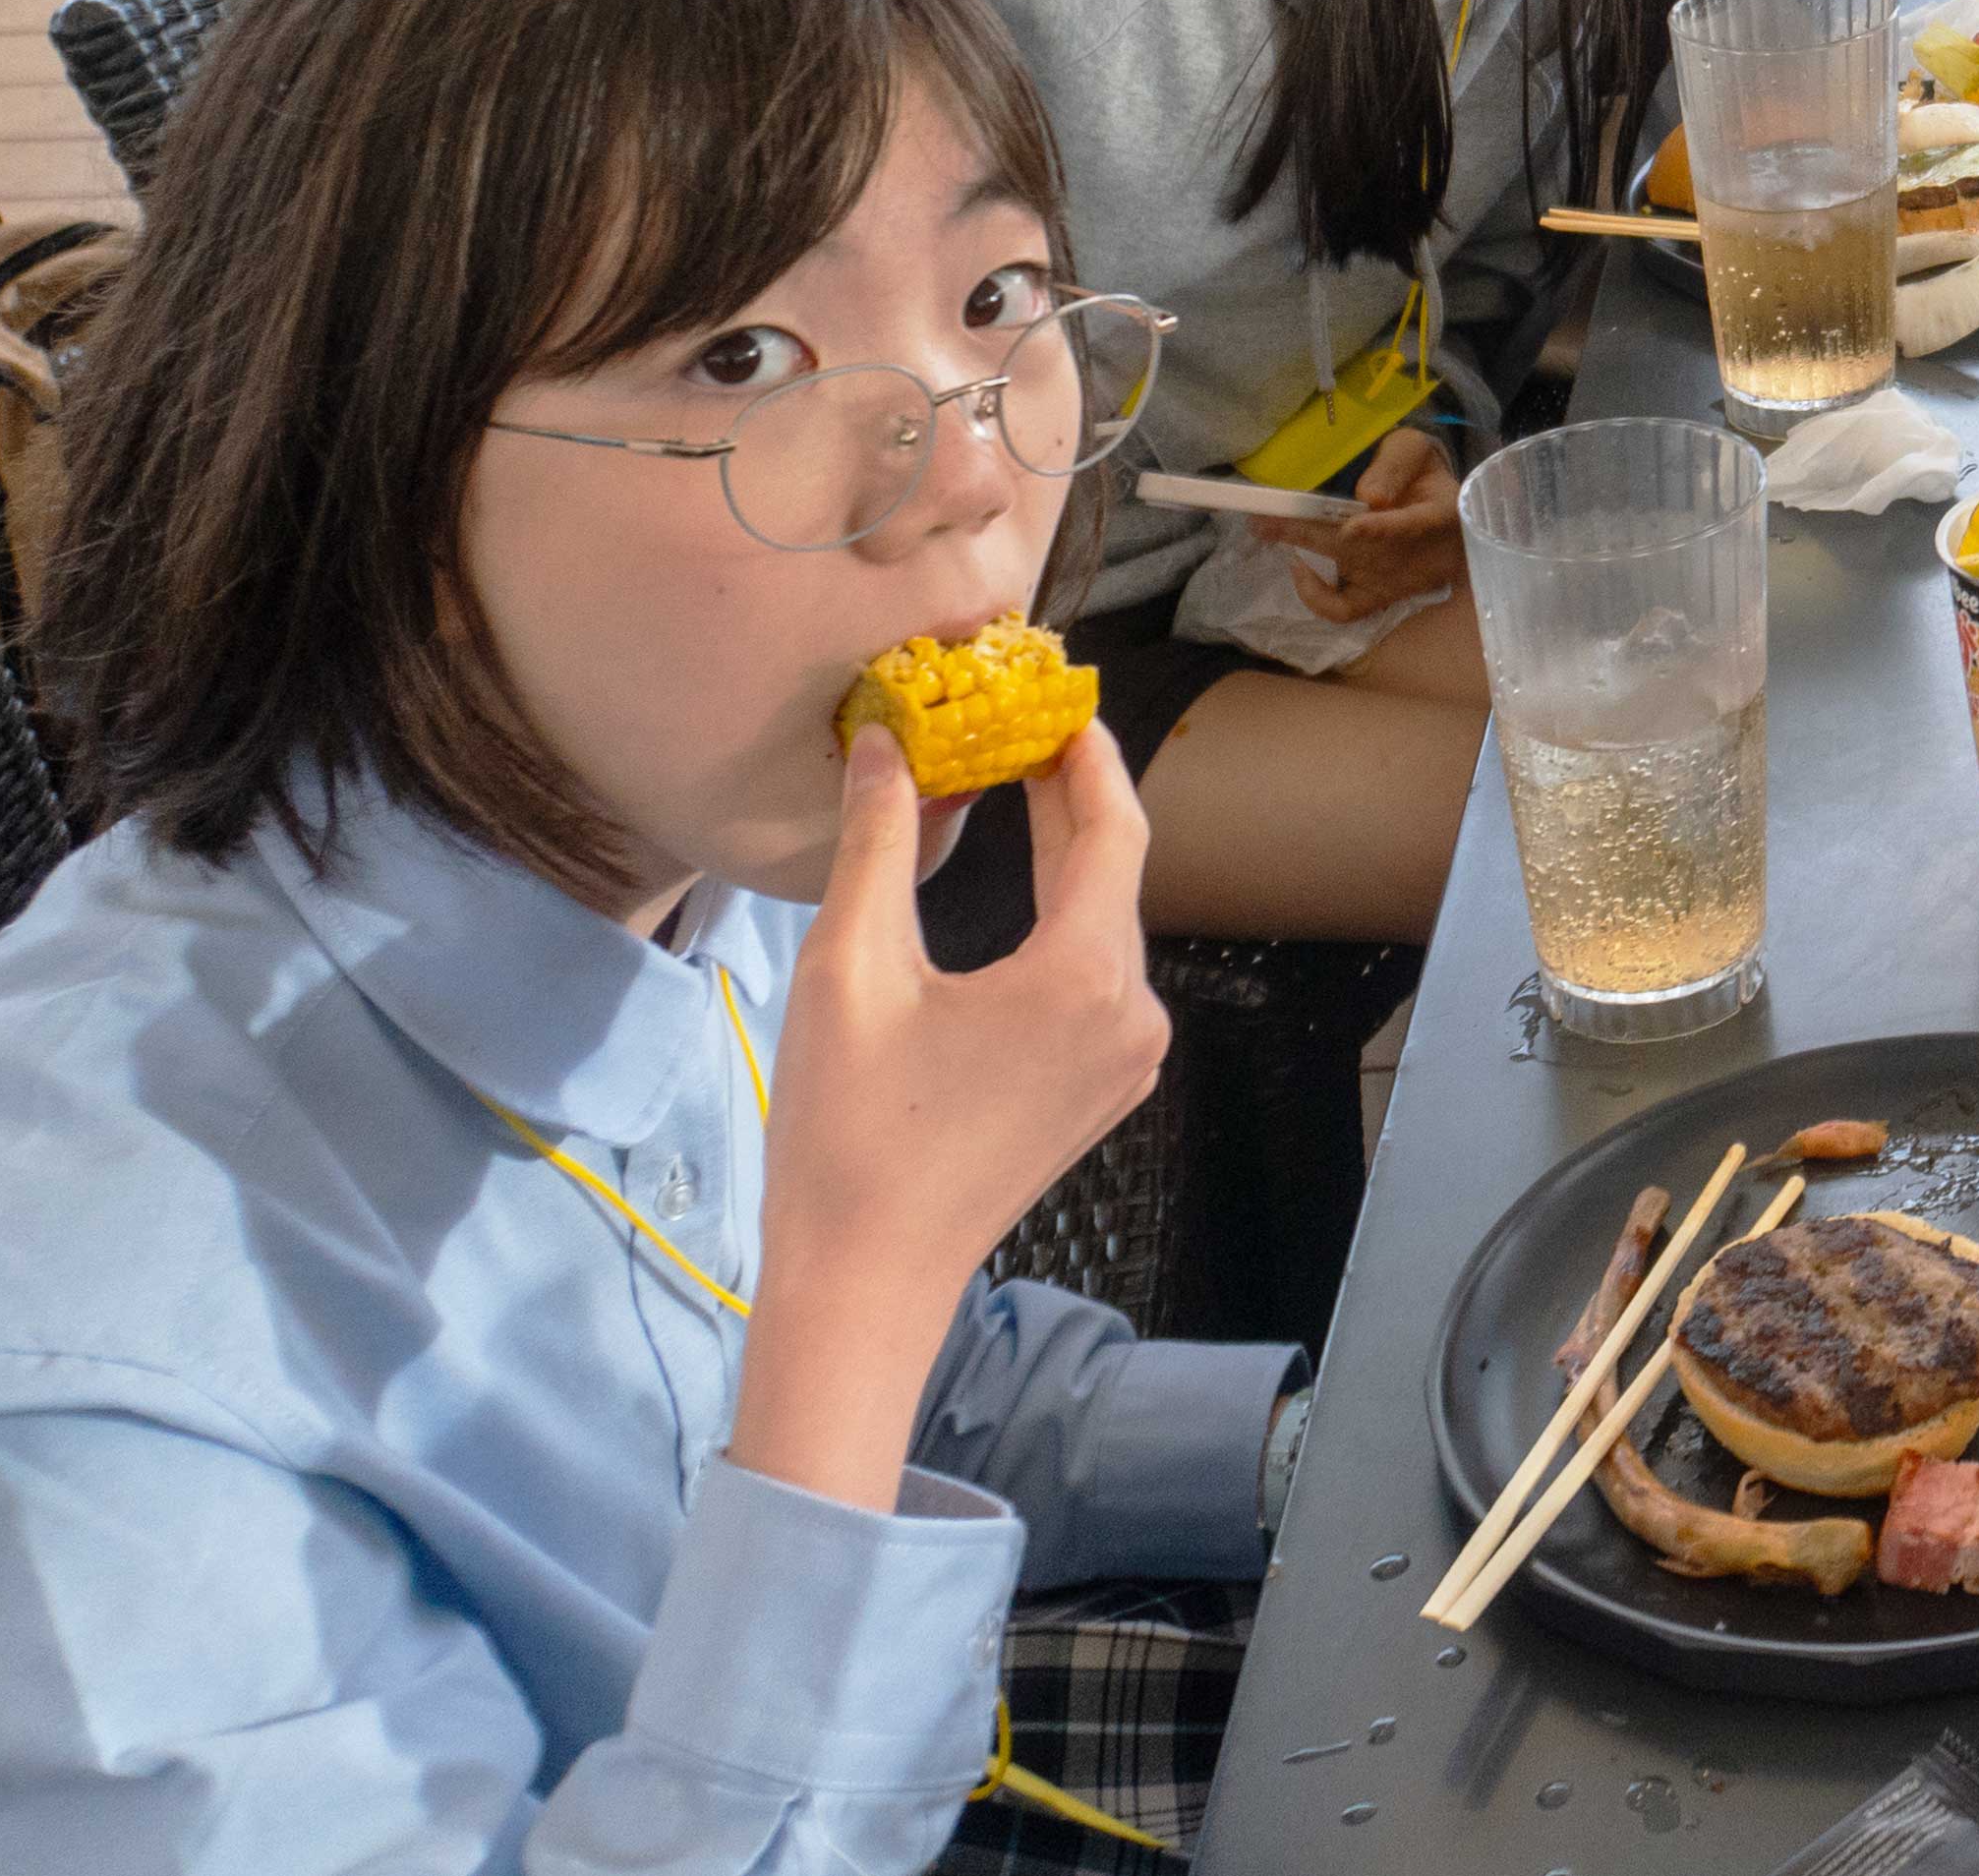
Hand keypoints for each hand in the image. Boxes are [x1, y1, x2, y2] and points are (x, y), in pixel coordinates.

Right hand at [729, 726, 1169, 1508]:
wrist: (867, 1281)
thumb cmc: (847, 1133)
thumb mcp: (848, 970)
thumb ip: (879, 844)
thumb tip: (882, 748)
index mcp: (1084, 976)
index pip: (1113, 827)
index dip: (1087, 754)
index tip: (1056, 697)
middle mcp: (1131, 1013)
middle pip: (1114, 874)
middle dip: (1068, 797)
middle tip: (1017, 725)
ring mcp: (1128, 1058)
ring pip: (1106, 926)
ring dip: (1065, 859)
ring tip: (1007, 790)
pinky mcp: (1106, 1088)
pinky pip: (1098, 979)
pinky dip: (1063, 923)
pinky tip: (1017, 891)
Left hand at [1258, 424, 1461, 624]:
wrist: (1438, 509)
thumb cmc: (1421, 475)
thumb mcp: (1413, 450)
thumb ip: (1396, 464)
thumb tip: (1369, 496)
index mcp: (1440, 513)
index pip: (1416, 526)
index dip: (1383, 530)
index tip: (1352, 528)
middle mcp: (1421, 557)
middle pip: (1364, 548)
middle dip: (1312, 530)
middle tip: (1267, 513)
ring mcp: (1398, 582)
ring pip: (1346, 568)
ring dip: (1304, 546)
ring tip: (1266, 527)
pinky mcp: (1377, 598)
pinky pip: (1344, 609)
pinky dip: (1316, 596)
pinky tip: (1297, 567)